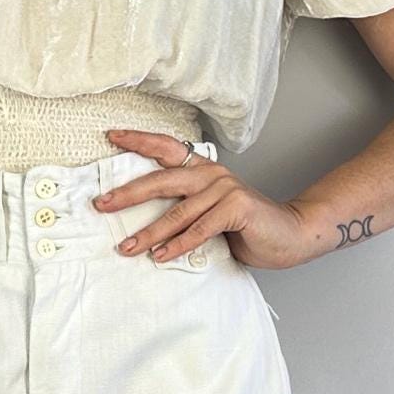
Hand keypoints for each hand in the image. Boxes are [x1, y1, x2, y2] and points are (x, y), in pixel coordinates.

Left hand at [93, 128, 326, 270]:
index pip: (166, 148)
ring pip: (177, 212)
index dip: (139, 141)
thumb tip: (141, 226)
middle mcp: (212, 174)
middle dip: (128, 193)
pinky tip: (160, 257)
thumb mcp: (209, 214)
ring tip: (127, 247)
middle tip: (102, 204)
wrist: (291, 235)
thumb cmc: (247, 227)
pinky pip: (199, 230)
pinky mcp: (236, 208)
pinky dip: (177, 246)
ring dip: (148, 233)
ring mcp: (225, 189)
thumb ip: (184, 211)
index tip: (111, 137)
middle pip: (162, 179)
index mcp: (203, 170)